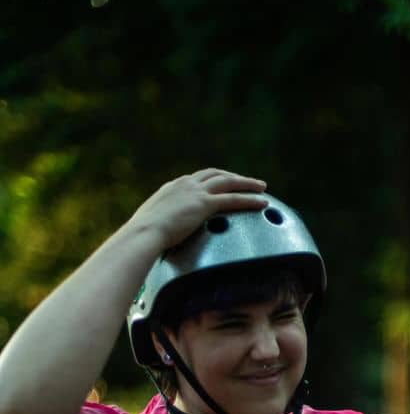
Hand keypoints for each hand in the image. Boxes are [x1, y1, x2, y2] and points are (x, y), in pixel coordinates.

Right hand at [127, 168, 267, 250]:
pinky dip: (249, 200)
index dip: (213, 180)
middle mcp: (185, 184)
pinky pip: (233, 199)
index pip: (197, 179)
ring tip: (262, 188)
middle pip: (215, 174)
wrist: (143, 233)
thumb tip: (159, 239)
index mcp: (172, 187)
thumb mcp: (152, 226)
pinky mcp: (204, 204)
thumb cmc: (143, 236)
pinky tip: (262, 203)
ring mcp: (195, 192)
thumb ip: (162, 226)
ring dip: (247, 184)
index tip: (223, 184)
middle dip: (233, 177)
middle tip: (248, 181)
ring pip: (228, 182)